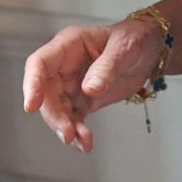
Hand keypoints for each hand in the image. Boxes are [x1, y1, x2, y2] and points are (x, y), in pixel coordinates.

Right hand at [20, 16, 165, 152]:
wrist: (150, 51)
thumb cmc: (134, 38)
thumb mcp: (124, 48)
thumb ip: (106, 68)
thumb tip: (89, 89)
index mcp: (68, 45)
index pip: (40, 63)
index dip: (32, 84)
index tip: (32, 105)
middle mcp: (64, 66)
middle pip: (45, 92)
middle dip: (52, 115)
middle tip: (67, 133)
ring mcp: (72, 84)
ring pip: (57, 109)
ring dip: (65, 127)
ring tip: (80, 140)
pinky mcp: (83, 100)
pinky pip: (73, 118)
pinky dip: (77, 132)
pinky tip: (85, 143)